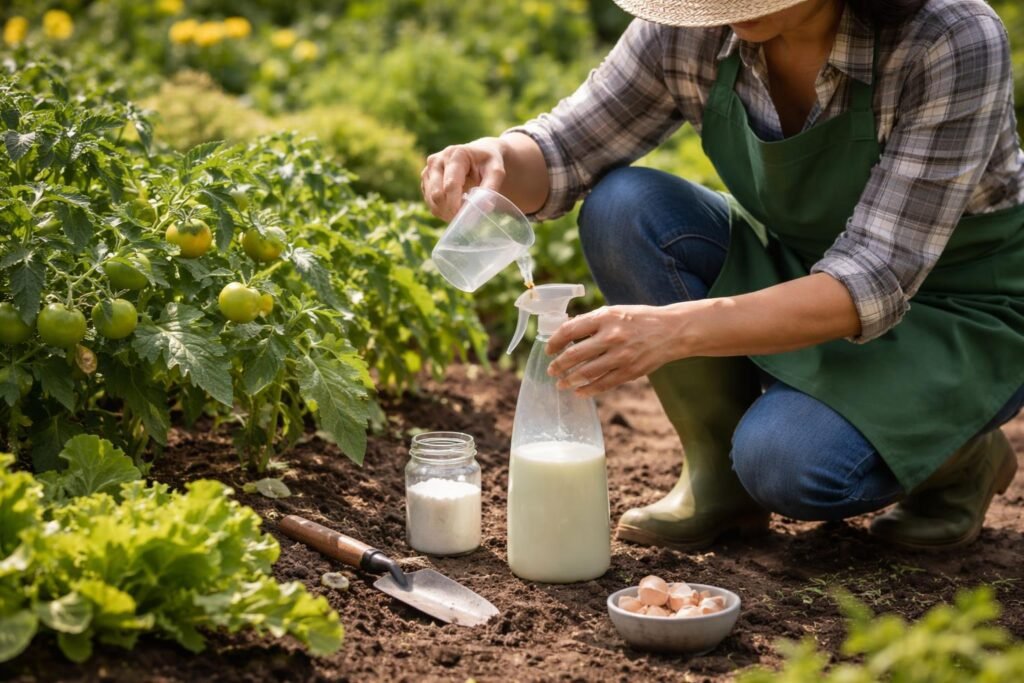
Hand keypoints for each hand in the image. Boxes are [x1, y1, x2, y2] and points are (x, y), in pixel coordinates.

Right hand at [421, 138, 506, 220]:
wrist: (478, 155)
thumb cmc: (487, 163)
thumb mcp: (496, 171)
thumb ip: (491, 187)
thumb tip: (484, 207)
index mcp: (455, 155)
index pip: (450, 185)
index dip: (456, 204)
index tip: (465, 217)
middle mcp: (437, 160)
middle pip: (437, 194)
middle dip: (450, 210)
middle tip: (465, 218)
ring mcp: (428, 170)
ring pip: (431, 201)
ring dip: (445, 212)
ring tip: (462, 212)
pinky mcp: (425, 180)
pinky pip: (429, 202)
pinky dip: (441, 210)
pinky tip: (454, 207)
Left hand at [545, 305, 680, 396]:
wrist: (671, 331)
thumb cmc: (640, 319)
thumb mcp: (614, 312)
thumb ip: (591, 321)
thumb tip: (566, 331)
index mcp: (605, 318)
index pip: (570, 330)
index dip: (555, 342)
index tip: (549, 350)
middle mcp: (612, 336)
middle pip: (574, 354)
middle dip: (558, 365)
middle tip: (551, 370)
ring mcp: (621, 356)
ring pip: (586, 373)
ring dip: (570, 380)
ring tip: (561, 383)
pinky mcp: (630, 372)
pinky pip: (603, 384)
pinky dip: (588, 390)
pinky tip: (579, 391)